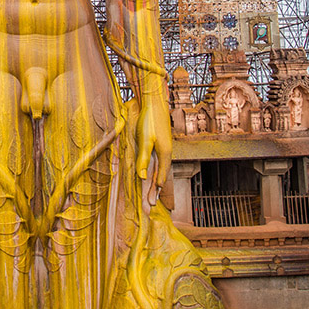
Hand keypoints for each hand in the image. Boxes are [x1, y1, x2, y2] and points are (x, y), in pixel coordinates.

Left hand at [135, 95, 171, 211]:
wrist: (155, 103)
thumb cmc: (150, 119)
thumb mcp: (145, 140)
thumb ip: (144, 158)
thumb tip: (141, 177)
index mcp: (165, 154)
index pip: (160, 177)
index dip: (154, 191)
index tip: (150, 204)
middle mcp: (166, 153)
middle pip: (160, 176)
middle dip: (155, 191)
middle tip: (151, 205)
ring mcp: (163, 148)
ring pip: (159, 169)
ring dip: (155, 182)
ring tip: (153, 194)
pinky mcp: (160, 143)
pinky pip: (158, 162)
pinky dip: (155, 172)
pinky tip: (152, 174)